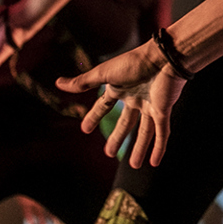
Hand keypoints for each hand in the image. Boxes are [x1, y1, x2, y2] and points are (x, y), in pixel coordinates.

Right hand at [57, 41, 184, 168]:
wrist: (164, 57)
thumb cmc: (134, 62)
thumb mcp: (104, 73)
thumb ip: (83, 82)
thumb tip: (58, 83)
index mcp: (120, 88)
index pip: (104, 106)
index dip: (94, 116)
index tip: (85, 129)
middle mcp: (136, 98)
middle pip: (126, 123)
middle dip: (118, 138)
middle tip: (109, 153)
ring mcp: (151, 105)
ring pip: (145, 132)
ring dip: (139, 149)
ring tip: (134, 165)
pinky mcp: (164, 111)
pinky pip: (162, 133)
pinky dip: (159, 148)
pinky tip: (154, 162)